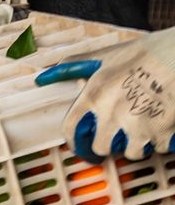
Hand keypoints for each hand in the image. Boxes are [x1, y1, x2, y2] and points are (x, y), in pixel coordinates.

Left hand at [35, 31, 174, 159]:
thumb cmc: (149, 52)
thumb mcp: (107, 55)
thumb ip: (74, 67)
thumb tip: (42, 78)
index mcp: (95, 94)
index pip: (71, 131)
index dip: (76, 144)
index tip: (83, 149)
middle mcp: (112, 112)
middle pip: (102, 147)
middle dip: (110, 144)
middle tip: (120, 136)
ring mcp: (138, 125)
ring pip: (130, 152)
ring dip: (137, 144)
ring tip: (145, 126)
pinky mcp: (162, 133)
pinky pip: (157, 149)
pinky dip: (161, 141)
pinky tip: (164, 123)